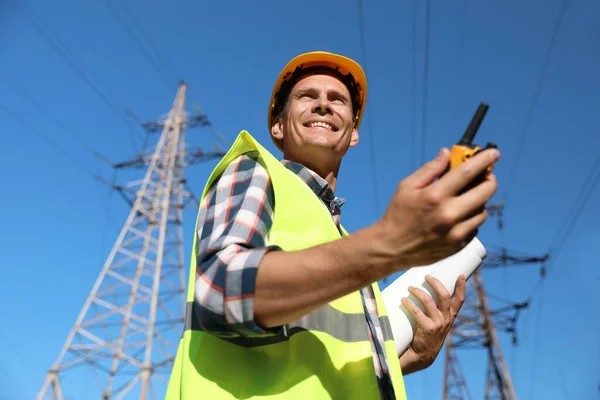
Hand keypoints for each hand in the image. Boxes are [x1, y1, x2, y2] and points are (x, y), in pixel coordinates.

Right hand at [378, 147, 498, 268]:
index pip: (468, 172)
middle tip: (484, 176)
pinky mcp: (459, 245)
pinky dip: (471, 218)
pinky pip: (475, 227)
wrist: (392, 248)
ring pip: (483, 211)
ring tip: (466, 198)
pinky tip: (458, 216)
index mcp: (435, 196)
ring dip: (479, 200)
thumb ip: (430, 169)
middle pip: (486, 192)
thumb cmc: (398, 214)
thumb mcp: (407, 186)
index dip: (484, 160)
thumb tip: (447, 153)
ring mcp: (457, 232)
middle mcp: (450, 214)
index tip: (493, 153)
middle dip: (489, 179)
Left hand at [399, 274, 466, 373]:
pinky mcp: (427, 328)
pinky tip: (403, 300)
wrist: (423, 355)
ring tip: (410, 288)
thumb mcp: (439, 323)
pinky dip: (409, 304)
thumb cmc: (428, 335)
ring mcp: (438, 324)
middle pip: (444, 295)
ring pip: (429, 301)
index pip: (460, 300)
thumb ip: (437, 310)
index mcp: (450, 316)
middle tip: (426, 276)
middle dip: (435, 283)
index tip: (460, 275)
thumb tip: (428, 291)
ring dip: (418, 292)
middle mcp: (446, 319)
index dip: (461, 287)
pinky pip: (417, 311)